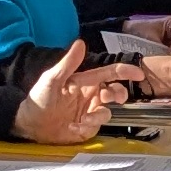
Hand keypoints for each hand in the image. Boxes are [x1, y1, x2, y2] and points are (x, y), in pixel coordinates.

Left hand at [10, 41, 129, 147]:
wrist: (30, 124)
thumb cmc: (39, 98)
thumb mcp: (51, 79)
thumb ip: (68, 63)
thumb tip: (81, 42)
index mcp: (86, 81)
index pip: (109, 73)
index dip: (126, 72)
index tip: (140, 74)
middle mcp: (91, 95)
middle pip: (115, 92)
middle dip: (119, 94)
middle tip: (115, 99)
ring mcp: (90, 112)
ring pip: (108, 111)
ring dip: (98, 116)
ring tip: (83, 120)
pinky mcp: (88, 128)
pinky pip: (97, 126)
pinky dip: (88, 127)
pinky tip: (73, 127)